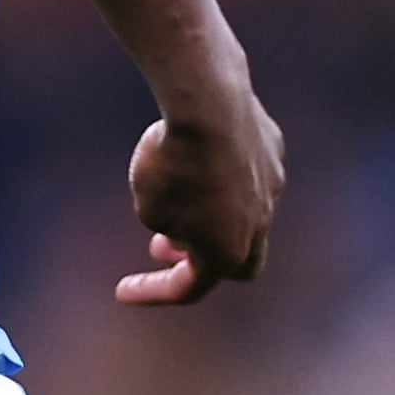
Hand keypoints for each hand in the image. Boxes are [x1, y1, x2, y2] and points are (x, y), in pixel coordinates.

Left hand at [116, 90, 282, 305]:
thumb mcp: (150, 205)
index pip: (187, 288)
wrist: (209, 102)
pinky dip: (227, 173)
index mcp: (225, 253)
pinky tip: (203, 149)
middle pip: (240, 264)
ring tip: (181, 190)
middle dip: (204, 261)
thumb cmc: (172, 161)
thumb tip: (185, 223)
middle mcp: (258, 226)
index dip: (152, 291)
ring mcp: (272, 187)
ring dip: (216, 214)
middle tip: (168, 246)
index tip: (121, 290)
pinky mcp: (273, 150)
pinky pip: (251, 172)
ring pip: (248, 214)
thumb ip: (167, 224)